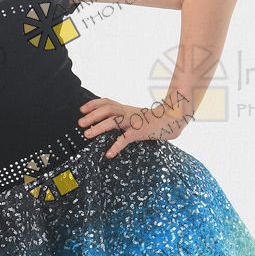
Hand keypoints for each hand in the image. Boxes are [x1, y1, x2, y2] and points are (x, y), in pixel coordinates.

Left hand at [77, 94, 192, 158]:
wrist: (174, 120)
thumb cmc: (155, 120)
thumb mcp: (137, 116)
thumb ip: (124, 117)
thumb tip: (109, 123)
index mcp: (127, 108)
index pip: (107, 102)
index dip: (93, 104)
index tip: (82, 109)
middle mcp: (129, 112)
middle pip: (107, 109)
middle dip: (92, 115)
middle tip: (80, 123)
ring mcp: (135, 121)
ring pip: (113, 121)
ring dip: (98, 128)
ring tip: (87, 134)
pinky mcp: (141, 132)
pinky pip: (126, 138)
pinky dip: (116, 146)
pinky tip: (108, 154)